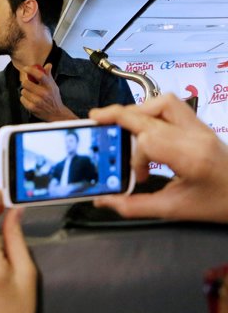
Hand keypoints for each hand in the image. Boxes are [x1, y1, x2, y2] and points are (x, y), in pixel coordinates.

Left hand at [20, 63, 76, 121]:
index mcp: (49, 86)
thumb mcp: (53, 85)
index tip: (25, 68)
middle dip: (26, 82)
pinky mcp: (32, 107)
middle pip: (26, 83)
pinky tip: (30, 100)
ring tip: (31, 93)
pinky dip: (24, 99)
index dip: (31, 70)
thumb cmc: (53, 97)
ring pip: (23, 91)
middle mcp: (44, 93)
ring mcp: (38, 101)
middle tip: (28, 84)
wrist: (56, 113)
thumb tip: (48, 65)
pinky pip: (22, 99)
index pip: (39, 75)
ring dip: (25, 91)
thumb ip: (49, 75)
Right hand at [91, 94, 227, 222]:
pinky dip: (151, 111)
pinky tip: (143, 126)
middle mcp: (196, 136)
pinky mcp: (200, 125)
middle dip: (118, 116)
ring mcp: (200, 127)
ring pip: (161, 102)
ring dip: (136, 110)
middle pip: (149, 114)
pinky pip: (171, 106)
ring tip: (121, 124)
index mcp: (192, 157)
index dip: (133, 157)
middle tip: (95, 120)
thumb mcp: (175, 210)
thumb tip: (103, 200)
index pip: (148, 140)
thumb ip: (134, 206)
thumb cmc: (219, 204)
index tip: (138, 176)